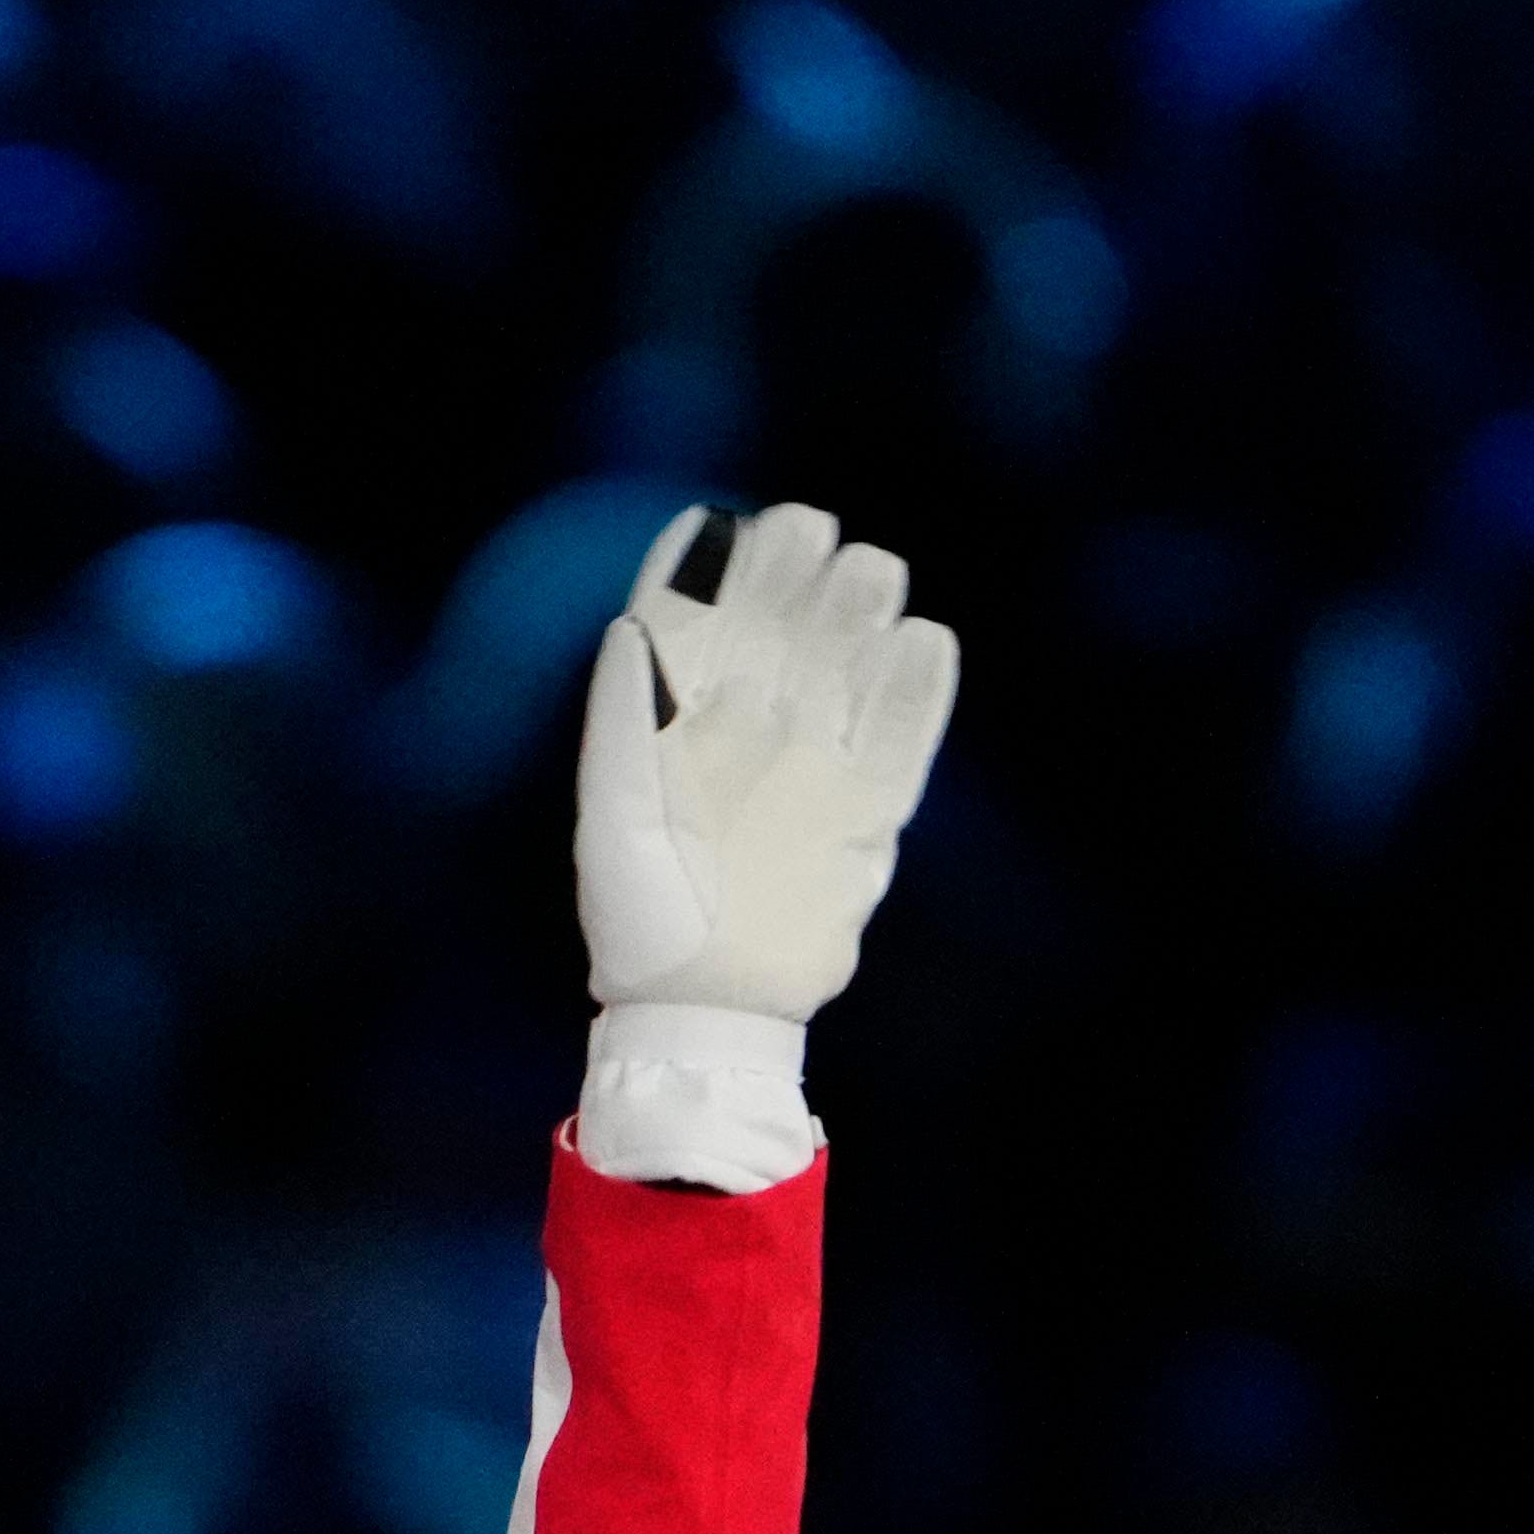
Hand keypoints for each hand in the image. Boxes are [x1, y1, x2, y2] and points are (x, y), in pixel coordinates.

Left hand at [570, 502, 962, 1026]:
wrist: (708, 1010)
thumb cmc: (641, 922)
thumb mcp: (612, 823)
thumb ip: (623, 725)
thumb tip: (630, 626)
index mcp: (678, 724)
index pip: (698, 624)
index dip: (713, 570)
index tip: (727, 523)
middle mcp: (749, 730)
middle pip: (778, 627)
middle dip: (794, 573)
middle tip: (810, 529)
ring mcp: (814, 764)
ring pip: (846, 665)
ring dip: (857, 615)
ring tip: (869, 570)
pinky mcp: (869, 808)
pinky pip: (904, 734)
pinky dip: (916, 689)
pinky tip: (921, 642)